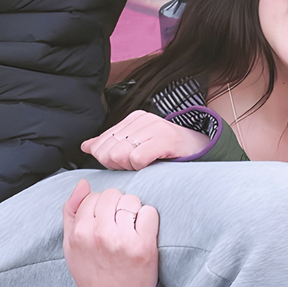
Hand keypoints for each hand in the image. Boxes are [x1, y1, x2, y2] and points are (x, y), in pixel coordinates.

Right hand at [64, 180, 160, 286]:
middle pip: (113, 195)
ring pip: (131, 200)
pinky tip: (142, 234)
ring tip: (130, 229)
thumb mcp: (71, 246)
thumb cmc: (92, 274)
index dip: (101, 207)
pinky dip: (148, 220)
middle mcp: (99, 235)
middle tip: (119, 224)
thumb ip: (71, 212)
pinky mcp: (144, 247)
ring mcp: (122, 241)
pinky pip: (150, 213)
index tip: (104, 222)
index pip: (93, 197)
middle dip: (117, 205)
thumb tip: (83, 183)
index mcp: (79, 233)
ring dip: (133, 211)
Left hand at [82, 110, 207, 169]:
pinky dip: (141, 168)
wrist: (200, 149)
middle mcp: (141, 119)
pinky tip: (152, 164)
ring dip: (130, 168)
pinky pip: (137, 159)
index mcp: (131, 119)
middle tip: (135, 167)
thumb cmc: (167, 151)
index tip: (125, 164)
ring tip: (145, 165)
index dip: (108, 161)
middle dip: (117, 166)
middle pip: (107, 151)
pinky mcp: (164, 138)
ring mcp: (153, 126)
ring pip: (119, 156)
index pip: (100, 144)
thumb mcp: (137, 144)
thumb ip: (111, 144)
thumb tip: (86, 146)